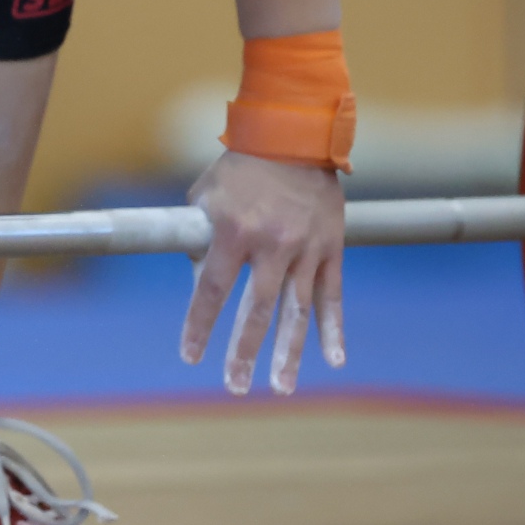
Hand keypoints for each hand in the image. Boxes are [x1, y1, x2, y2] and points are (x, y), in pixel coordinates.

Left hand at [181, 151, 345, 394]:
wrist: (291, 136)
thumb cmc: (239, 169)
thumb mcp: (205, 198)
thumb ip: (198, 241)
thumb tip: (198, 283)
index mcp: (233, 231)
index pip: (211, 290)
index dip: (200, 325)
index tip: (190, 356)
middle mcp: (270, 244)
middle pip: (255, 310)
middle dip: (243, 352)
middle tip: (235, 387)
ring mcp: (304, 248)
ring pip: (296, 311)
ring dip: (288, 353)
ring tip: (281, 388)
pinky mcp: (331, 247)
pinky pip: (332, 296)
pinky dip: (334, 330)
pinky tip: (334, 360)